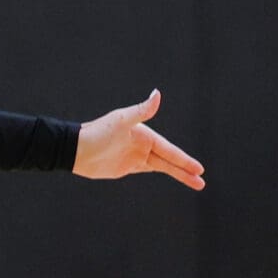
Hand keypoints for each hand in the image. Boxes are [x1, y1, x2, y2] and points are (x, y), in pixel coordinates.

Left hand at [74, 90, 205, 189]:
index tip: (199, 169)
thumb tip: (157, 94)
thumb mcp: (122, 121)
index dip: (184, 160)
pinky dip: (163, 172)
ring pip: (163, 166)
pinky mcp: (127, 166)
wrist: (76, 150)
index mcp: (144, 134)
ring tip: (195, 184)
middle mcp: (142, 144)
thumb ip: (142, 110)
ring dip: (178, 174)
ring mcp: (136, 155)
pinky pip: (150, 169)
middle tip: (201, 179)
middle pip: (170, 159)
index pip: (170, 150)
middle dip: (186, 169)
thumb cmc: (98, 133)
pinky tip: (172, 174)